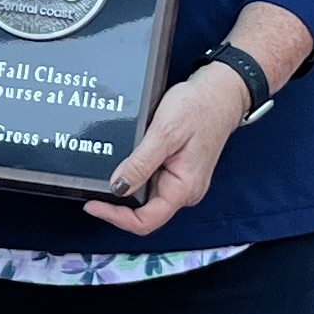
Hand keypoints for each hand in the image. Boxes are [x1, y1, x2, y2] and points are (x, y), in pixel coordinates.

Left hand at [90, 65, 252, 236]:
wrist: (221, 92)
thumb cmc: (200, 108)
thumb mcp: (165, 133)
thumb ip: (141, 163)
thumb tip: (117, 187)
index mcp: (184, 188)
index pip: (146, 221)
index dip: (115, 217)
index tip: (92, 204)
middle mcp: (184, 190)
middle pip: (143, 211)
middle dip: (116, 203)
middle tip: (92, 187)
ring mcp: (180, 180)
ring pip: (145, 195)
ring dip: (124, 187)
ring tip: (103, 171)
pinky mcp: (176, 169)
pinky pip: (151, 179)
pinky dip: (134, 174)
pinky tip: (122, 161)